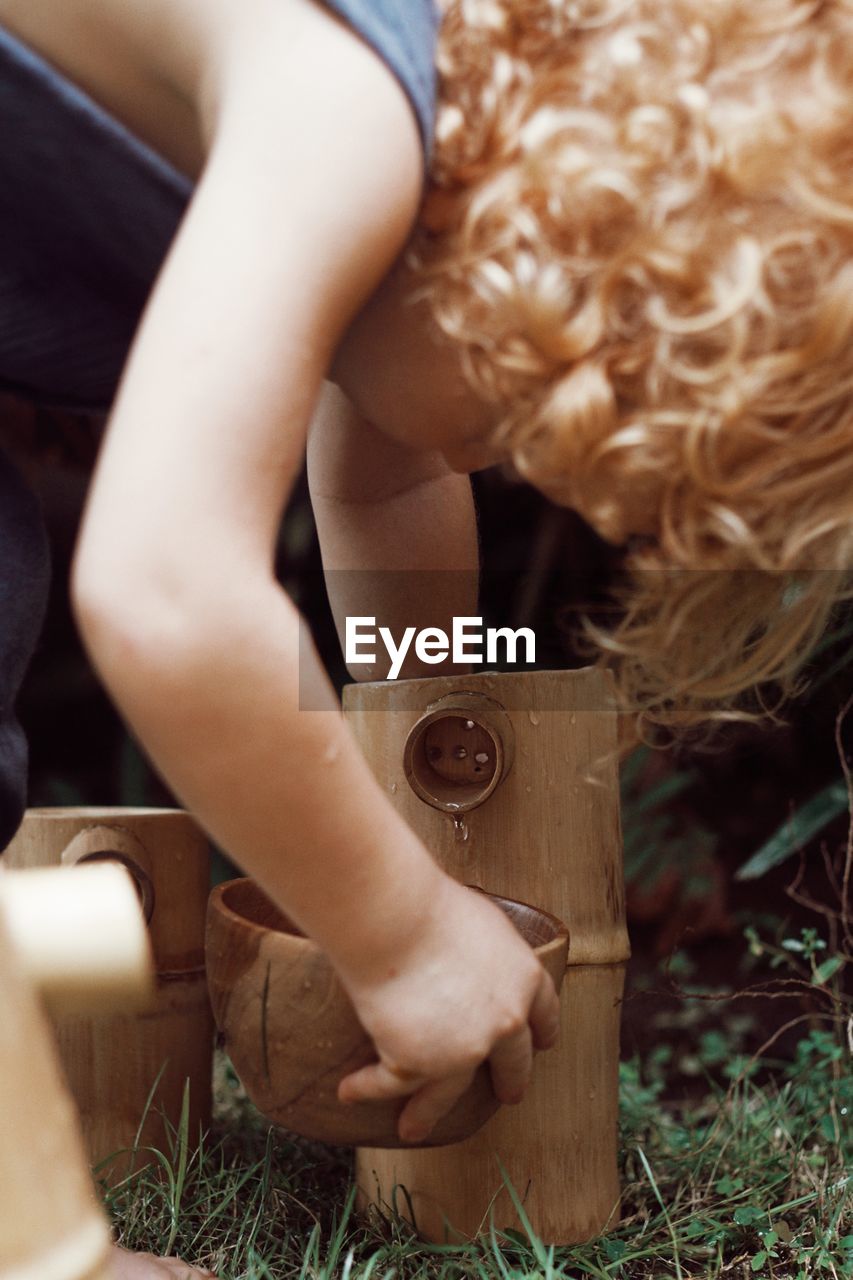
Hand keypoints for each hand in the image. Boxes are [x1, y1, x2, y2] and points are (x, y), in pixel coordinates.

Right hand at [335, 875, 560, 1142]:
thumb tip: (472, 957)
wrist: (394, 917)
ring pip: (447, 1093)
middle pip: (513, 1063)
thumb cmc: (430, 903)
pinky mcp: (417, 1063)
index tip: (541, 1045)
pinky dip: (365, 1087)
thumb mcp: (483, 920)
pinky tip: (349, 1091)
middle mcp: (504, 1023)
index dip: (542, 1033)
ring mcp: (463, 1051)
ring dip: (427, 1113)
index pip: (546, 1014)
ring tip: (413, 1128)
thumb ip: (488, 952)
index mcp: (526, 980)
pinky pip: (390, 1084)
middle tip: (507, 1095)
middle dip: (510, 1080)